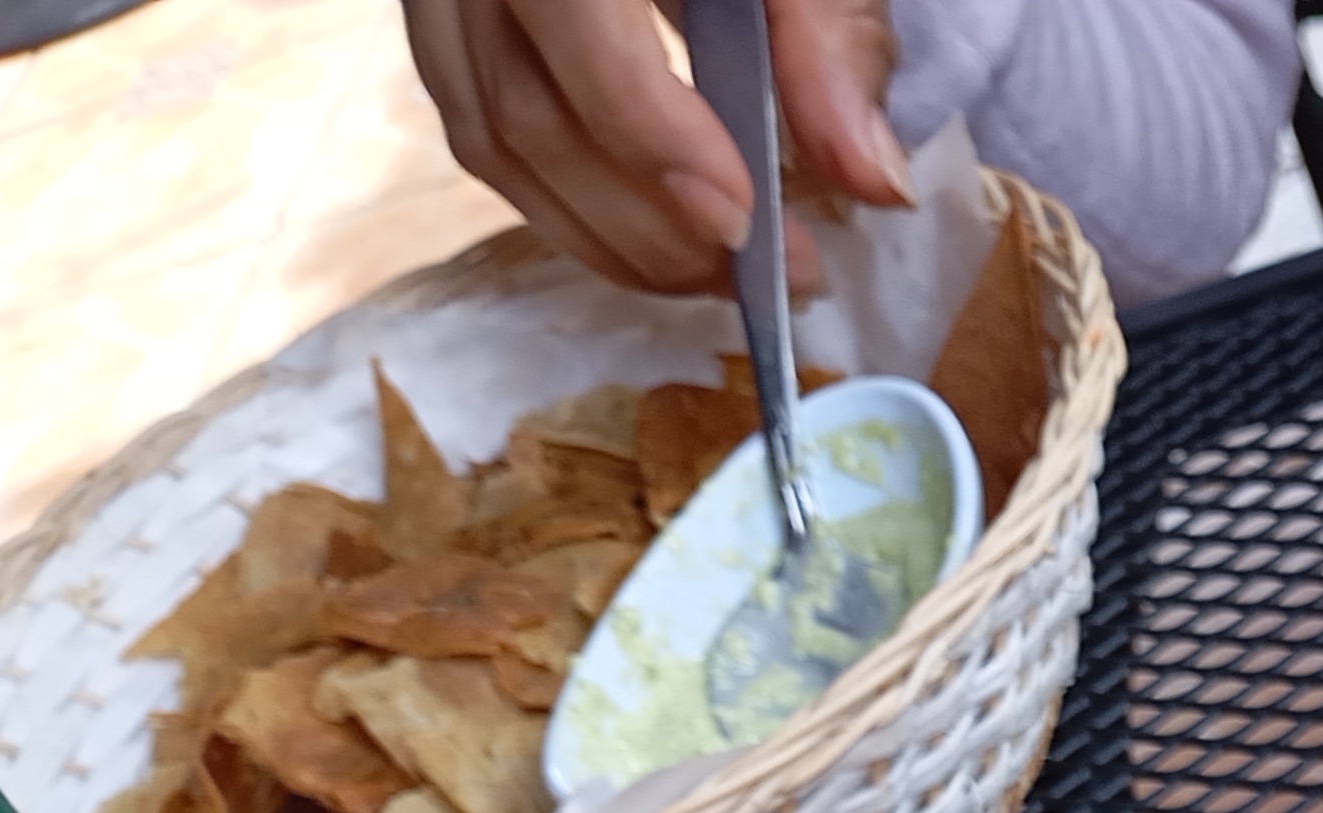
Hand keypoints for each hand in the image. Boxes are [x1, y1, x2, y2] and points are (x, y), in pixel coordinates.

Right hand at [403, 0, 911, 295]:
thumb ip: (832, 35)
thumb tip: (876, 182)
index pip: (572, 15)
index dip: (652, 132)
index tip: (747, 223)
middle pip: (527, 110)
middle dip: (654, 224)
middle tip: (775, 275)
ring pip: (493, 141)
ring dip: (613, 238)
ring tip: (725, 271)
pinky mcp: (446, 25)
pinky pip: (480, 133)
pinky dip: (571, 206)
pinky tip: (661, 235)